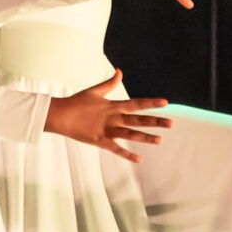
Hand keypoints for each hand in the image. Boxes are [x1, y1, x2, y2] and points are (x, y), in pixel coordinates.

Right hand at [45, 78, 173, 162]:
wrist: (60, 115)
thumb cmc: (76, 102)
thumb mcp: (94, 91)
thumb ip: (109, 83)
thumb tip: (119, 72)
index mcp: (113, 105)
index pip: (136, 103)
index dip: (151, 103)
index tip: (166, 103)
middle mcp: (113, 118)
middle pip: (138, 120)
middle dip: (155, 121)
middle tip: (171, 124)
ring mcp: (107, 130)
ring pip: (130, 134)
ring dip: (145, 138)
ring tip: (160, 140)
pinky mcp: (100, 140)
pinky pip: (116, 149)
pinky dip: (128, 154)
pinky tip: (139, 159)